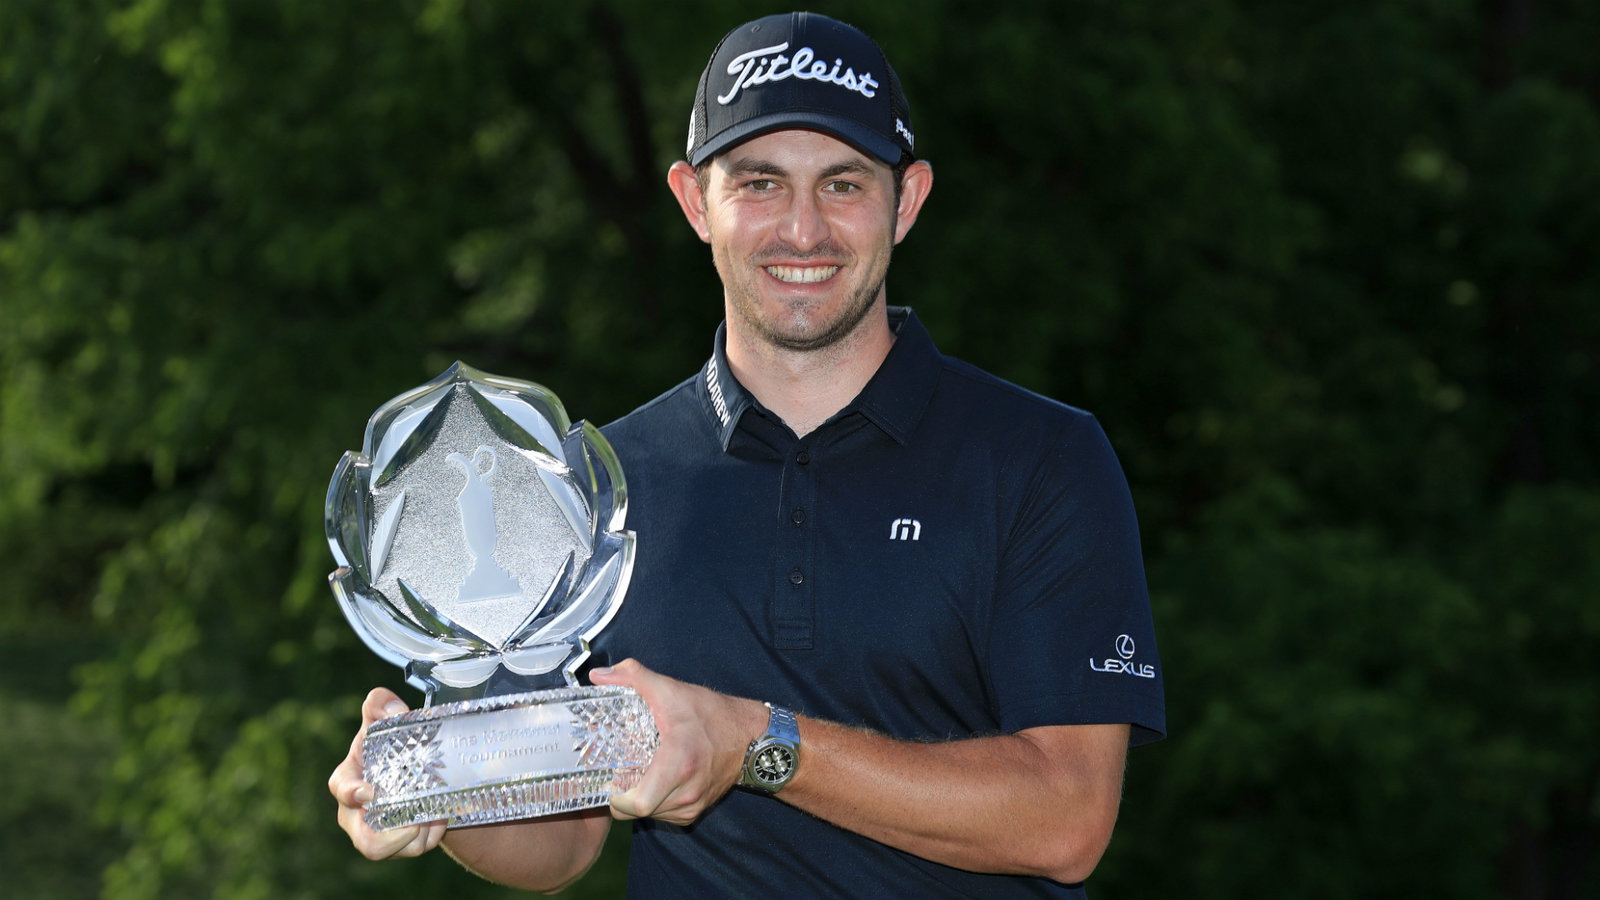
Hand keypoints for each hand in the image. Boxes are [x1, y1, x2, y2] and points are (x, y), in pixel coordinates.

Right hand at [328, 687, 446, 858]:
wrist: (411, 769)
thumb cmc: (387, 746)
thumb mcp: (382, 721)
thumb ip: (381, 705)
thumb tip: (393, 708)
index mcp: (348, 780)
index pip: (342, 788)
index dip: (352, 792)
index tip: (368, 792)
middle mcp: (356, 814)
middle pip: (366, 840)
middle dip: (390, 836)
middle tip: (416, 820)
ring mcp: (376, 833)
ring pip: (392, 850)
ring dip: (416, 836)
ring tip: (434, 815)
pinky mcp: (397, 845)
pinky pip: (414, 849)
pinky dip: (430, 835)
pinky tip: (439, 817)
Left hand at [589, 659, 766, 825]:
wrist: (749, 736)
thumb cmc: (711, 714)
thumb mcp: (671, 689)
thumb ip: (633, 677)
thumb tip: (599, 676)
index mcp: (678, 765)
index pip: (638, 804)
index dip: (617, 797)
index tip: (611, 779)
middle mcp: (687, 792)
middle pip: (638, 812)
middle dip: (622, 797)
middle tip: (618, 775)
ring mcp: (693, 804)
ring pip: (651, 815)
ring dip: (639, 801)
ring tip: (636, 776)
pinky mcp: (696, 811)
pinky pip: (664, 815)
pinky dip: (655, 803)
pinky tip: (655, 781)